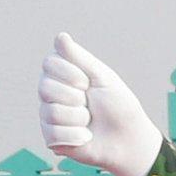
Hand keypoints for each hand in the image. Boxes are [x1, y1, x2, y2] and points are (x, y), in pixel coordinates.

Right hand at [37, 33, 160, 175]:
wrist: (129, 139)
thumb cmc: (118, 105)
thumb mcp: (102, 77)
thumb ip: (80, 57)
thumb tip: (60, 36)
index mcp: (60, 74)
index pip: (49, 63)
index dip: (72, 74)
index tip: (89, 83)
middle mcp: (50, 93)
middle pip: (45, 87)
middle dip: (76, 97)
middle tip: (90, 104)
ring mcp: (48, 115)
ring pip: (52, 112)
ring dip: (79, 118)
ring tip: (89, 121)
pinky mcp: (51, 138)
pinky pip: (53, 134)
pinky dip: (77, 136)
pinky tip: (86, 136)